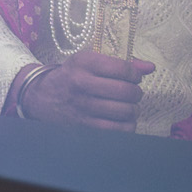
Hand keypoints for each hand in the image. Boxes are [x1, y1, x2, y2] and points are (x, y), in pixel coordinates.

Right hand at [20, 50, 154, 130]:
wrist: (41, 98)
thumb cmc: (71, 77)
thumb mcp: (88, 62)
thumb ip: (121, 63)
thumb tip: (150, 67)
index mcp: (83, 63)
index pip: (123, 69)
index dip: (135, 74)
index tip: (132, 76)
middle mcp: (82, 83)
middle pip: (127, 91)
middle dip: (136, 92)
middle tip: (131, 92)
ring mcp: (83, 107)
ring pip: (126, 111)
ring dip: (133, 109)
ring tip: (127, 106)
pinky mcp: (86, 126)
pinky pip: (121, 129)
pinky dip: (127, 125)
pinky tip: (121, 119)